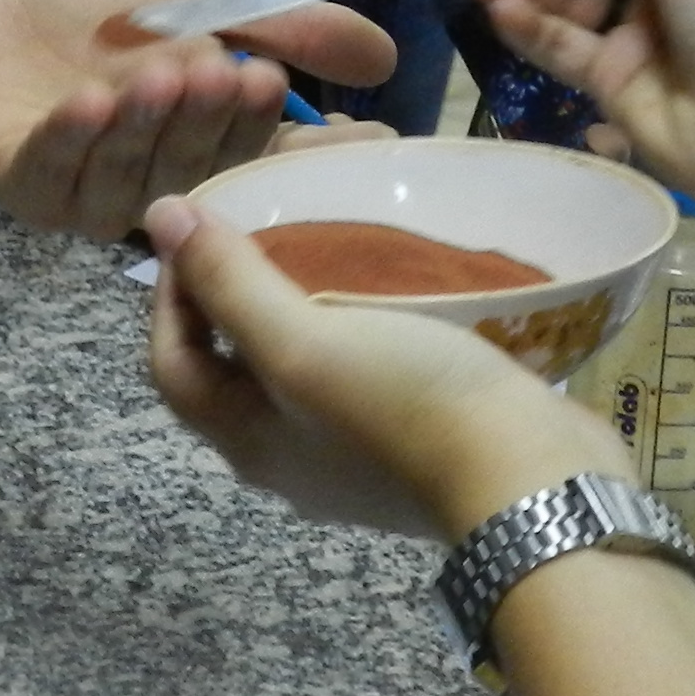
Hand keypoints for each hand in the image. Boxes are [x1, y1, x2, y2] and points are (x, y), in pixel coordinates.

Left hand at [0, 0, 398, 235]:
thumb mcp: (209, 2)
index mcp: (208, 155)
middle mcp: (157, 192)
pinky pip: (54, 175)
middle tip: (221, 70)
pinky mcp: (27, 192)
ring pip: (129, 176)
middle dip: (207, 120)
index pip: (259, 160)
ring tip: (159, 73)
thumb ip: (288, 28)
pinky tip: (89, 101)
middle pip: (193, 168)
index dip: (276, 133)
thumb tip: (386, 61)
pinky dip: (74, 138)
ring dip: (145, 126)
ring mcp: (91, 201)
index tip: (293, 95)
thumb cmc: (103, 10)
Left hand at [144, 194, 616, 540]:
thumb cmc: (405, 406)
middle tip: (268, 220)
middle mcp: (291, 455)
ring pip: (305, 361)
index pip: (174, 360)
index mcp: (247, 440)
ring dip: (307, 298)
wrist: (532, 477)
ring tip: (332, 239)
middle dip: (241, 286)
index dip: (172, 292)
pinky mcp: (415, 439)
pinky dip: (365, 318)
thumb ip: (229, 282)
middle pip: (238, 361)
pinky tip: (393, 282)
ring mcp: (355, 454)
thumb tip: (161, 218)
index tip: (202, 225)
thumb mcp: (302, 339)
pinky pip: (367, 368)